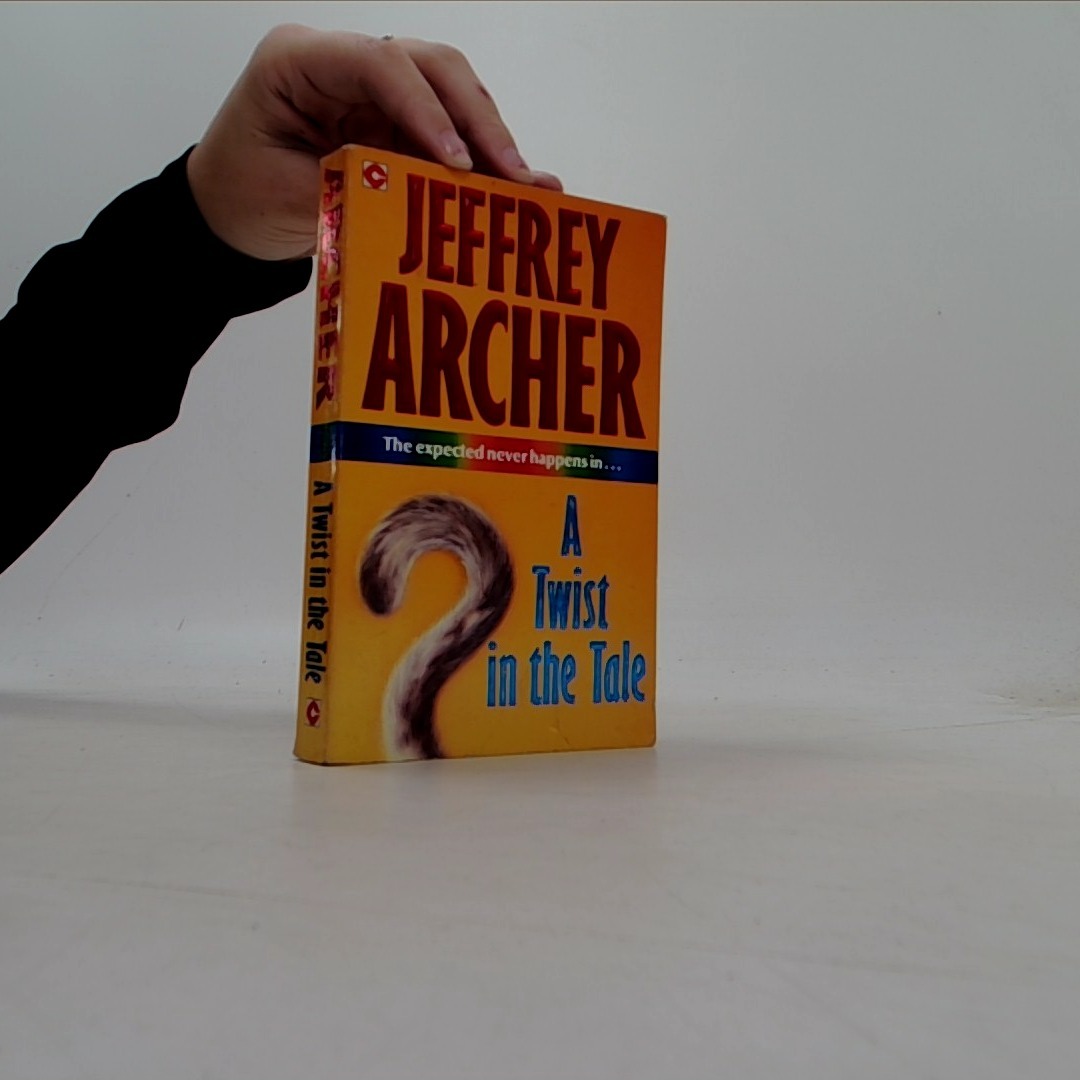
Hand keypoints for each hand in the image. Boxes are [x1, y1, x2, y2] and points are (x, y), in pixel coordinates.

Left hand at [187, 24, 562, 260]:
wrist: (227, 215)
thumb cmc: (242, 197)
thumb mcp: (290, 198)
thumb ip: (359, 188)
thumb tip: (439, 195)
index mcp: (299, 62)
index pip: (378, 63)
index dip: (427, 109)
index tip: (458, 165)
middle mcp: (343, 65)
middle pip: (429, 65)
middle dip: (477, 120)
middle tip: (510, 173)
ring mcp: (373, 92)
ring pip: (450, 93)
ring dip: (489, 139)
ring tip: (526, 186)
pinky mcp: (393, 123)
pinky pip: (447, 132)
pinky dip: (480, 160)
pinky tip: (517, 186)